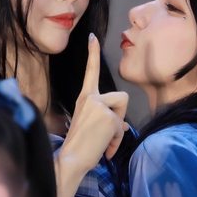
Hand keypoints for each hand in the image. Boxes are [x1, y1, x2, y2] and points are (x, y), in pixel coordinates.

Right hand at [61, 33, 128, 173]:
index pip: (90, 71)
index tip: (92, 36)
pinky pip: (122, 127)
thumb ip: (108, 120)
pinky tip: (106, 150)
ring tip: (106, 142)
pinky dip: (116, 142)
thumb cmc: (80, 147)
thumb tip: (125, 127)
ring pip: (124, 110)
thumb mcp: (94, 127)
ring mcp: (98, 105)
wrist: (71, 160)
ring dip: (119, 129)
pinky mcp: (107, 116)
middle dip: (121, 115)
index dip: (93, 53)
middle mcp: (90, 97)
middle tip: (108, 133)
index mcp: (84, 98)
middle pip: (122, 96)